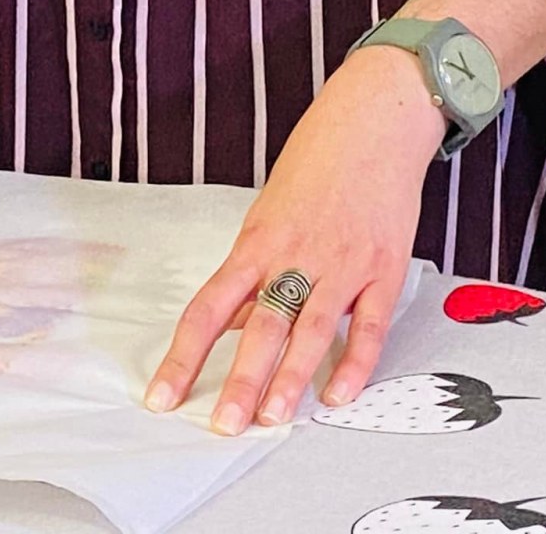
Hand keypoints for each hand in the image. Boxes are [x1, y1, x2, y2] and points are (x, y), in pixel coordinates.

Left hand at [143, 48, 445, 433]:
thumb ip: (254, 269)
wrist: (373, 120)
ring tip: (272, 420)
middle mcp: (294, 256)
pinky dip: (354, 363)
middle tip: (222, 426)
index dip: (183, 357)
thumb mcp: (270, 211)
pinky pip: (367, 325)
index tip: (163, 395)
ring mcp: (341, 264)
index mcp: (256, 242)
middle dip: (239, 382)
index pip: (208, 309)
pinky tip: (339, 394)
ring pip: (309, 331)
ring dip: (290, 380)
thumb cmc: (318, 161)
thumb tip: (232, 323)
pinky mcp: (383, 268)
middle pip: (258, 327)